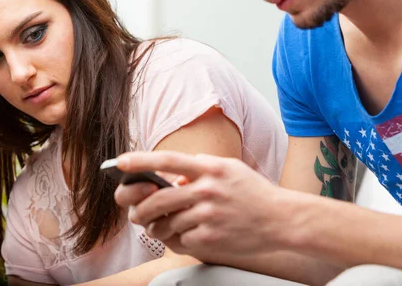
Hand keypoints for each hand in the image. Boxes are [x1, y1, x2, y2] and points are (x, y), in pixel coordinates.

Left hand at [114, 151, 288, 259]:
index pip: (168, 160)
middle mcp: (208, 189)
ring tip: (161, 225)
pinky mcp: (211, 238)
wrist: (281, 220)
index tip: (120, 161)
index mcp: (210, 168)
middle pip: (159, 198)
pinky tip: (188, 234)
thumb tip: (173, 176)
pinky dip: (178, 239)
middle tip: (136, 212)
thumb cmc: (253, 192)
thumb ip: (200, 167)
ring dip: (158, 226)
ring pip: (166, 222)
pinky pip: (180, 240)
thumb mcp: (229, 169)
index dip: (141, 160)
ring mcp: (208, 215)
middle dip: (140, 208)